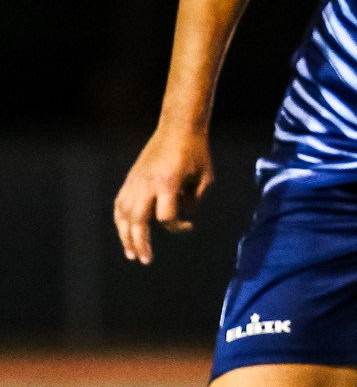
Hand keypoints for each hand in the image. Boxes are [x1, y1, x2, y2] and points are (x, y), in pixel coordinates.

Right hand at [113, 125, 214, 263]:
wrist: (178, 127)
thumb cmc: (196, 152)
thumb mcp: (206, 177)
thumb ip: (196, 200)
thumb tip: (182, 217)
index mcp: (167, 183)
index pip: (166, 216)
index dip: (178, 226)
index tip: (189, 226)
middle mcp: (147, 183)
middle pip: (137, 220)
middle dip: (139, 242)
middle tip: (144, 260)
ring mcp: (136, 180)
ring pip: (124, 214)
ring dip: (126, 235)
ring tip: (131, 253)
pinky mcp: (131, 178)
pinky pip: (120, 203)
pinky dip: (121, 219)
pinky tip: (124, 232)